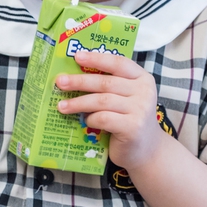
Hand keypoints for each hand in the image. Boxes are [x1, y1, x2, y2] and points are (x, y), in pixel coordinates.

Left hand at [56, 50, 161, 170]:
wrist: (146, 149)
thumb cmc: (129, 120)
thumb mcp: (126, 98)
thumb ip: (110, 85)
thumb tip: (74, 75)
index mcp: (142, 78)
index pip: (119, 63)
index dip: (97, 58)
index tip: (77, 56)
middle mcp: (144, 91)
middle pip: (106, 82)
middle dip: (80, 81)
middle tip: (60, 82)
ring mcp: (140, 110)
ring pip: (102, 101)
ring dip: (79, 103)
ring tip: (61, 106)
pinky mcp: (133, 127)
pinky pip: (104, 118)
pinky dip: (91, 119)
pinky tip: (86, 121)